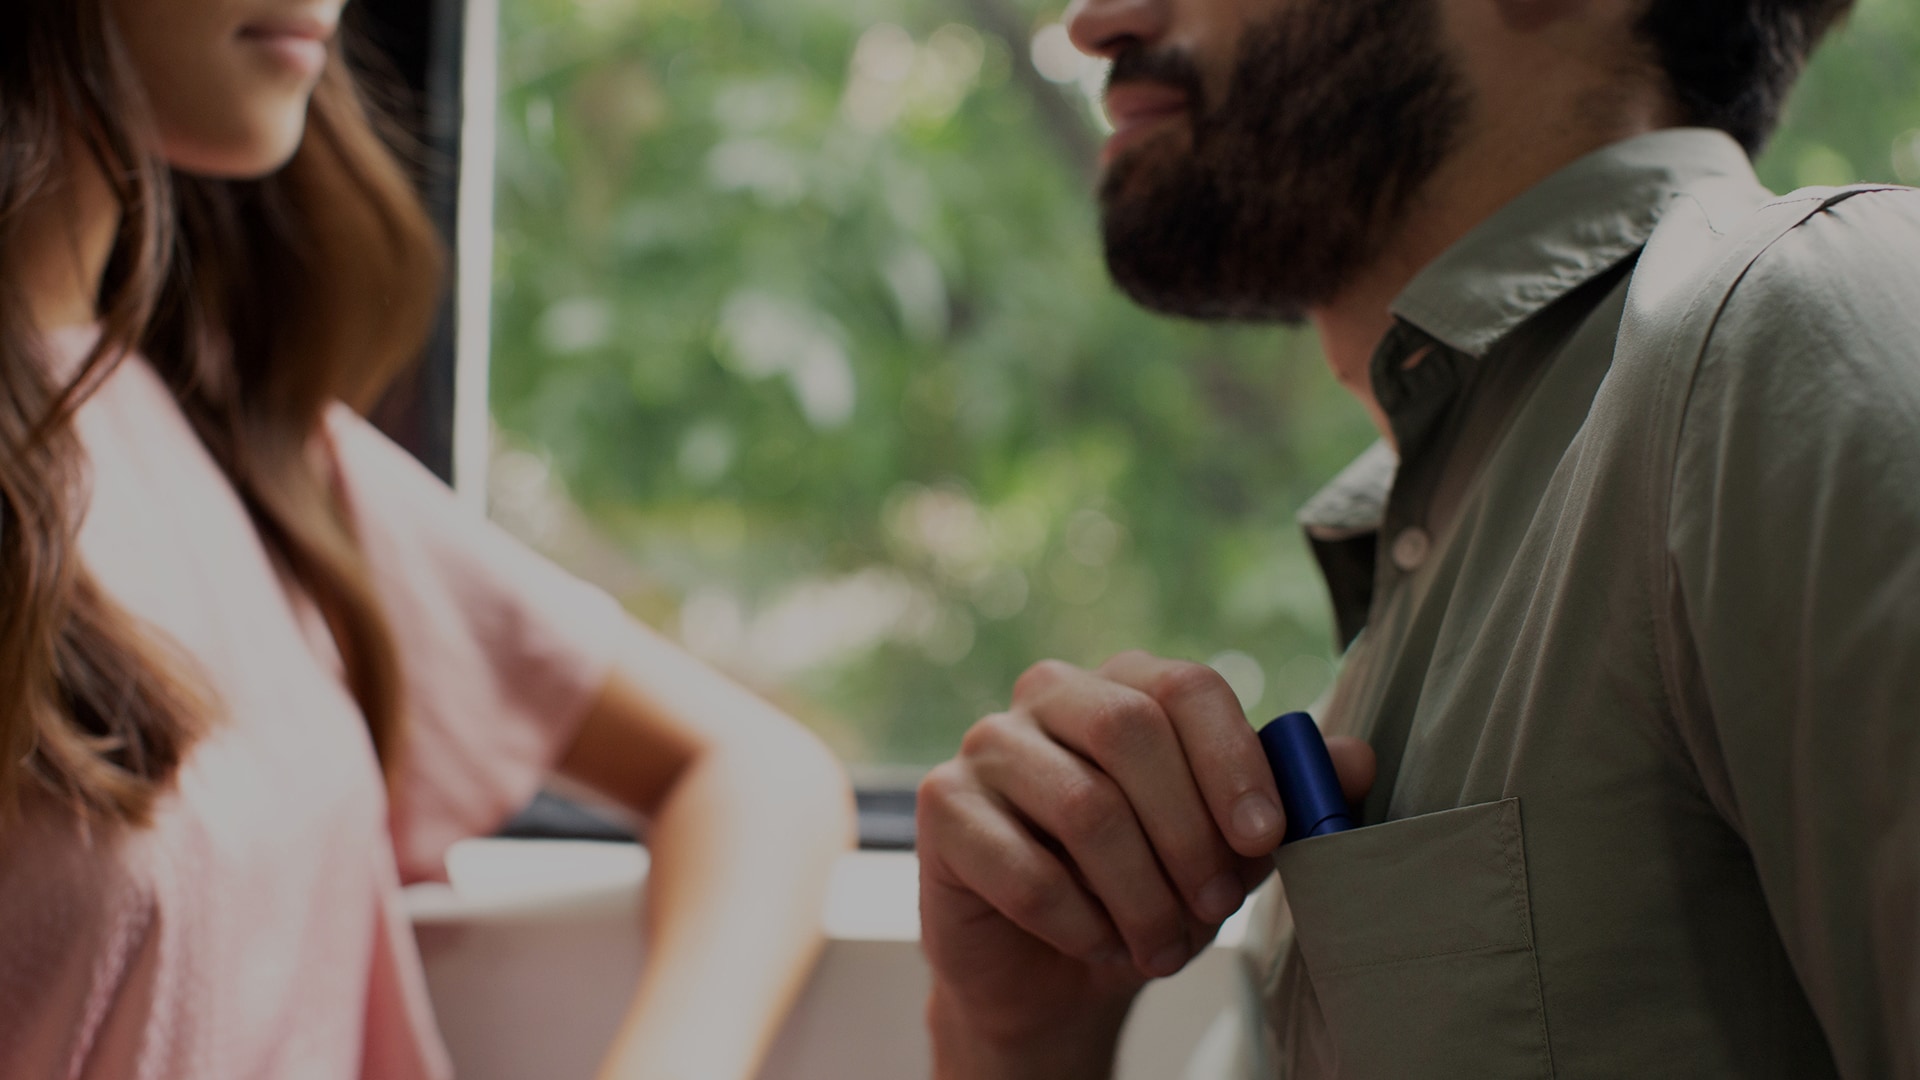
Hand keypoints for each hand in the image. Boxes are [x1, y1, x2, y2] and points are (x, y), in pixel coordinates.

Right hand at [916, 651, 1374, 1077]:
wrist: (1052, 970)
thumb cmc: (1143, 888)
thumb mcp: (1227, 849)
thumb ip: (1285, 799)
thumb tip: (1354, 758)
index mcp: (1126, 684)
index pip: (1186, 685)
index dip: (1232, 759)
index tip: (1262, 837)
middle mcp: (1052, 694)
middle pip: (1131, 730)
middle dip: (1188, 832)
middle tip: (1213, 906)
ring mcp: (989, 744)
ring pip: (1086, 806)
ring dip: (1140, 894)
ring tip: (1161, 945)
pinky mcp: (942, 806)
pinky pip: (1025, 866)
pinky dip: (1078, 923)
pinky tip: (1095, 943)